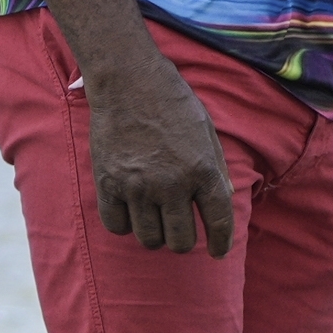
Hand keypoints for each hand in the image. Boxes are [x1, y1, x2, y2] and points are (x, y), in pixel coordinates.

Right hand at [87, 59, 235, 256]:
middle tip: (179, 231)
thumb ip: (217, 169)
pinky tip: (130, 212)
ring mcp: (137, 186)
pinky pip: (117, 226)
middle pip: (180, 241)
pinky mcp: (109, 184)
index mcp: (202, 170)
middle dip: (183, 241)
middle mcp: (171, 183)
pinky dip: (125, 225)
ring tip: (154, 219)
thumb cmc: (172, 102)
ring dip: (155, 235)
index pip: (218, 223)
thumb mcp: (206, 131)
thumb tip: (223, 201)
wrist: (128, 80)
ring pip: (149, 239)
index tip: (218, 252)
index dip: (221, 243)